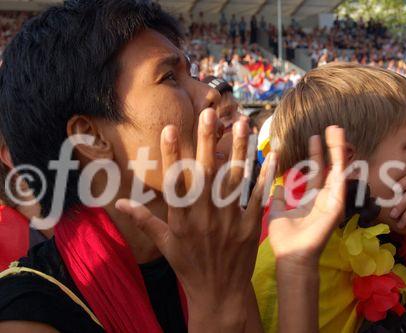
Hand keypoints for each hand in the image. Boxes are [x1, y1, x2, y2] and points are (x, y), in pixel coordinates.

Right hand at [116, 108, 273, 330]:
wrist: (219, 293)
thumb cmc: (189, 266)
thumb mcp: (164, 245)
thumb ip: (144, 220)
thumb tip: (117, 204)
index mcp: (181, 219)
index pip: (175, 181)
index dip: (171, 155)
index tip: (170, 129)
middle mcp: (204, 217)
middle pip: (206, 173)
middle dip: (206, 141)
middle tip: (208, 113)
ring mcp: (229, 221)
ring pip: (234, 179)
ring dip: (239, 149)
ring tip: (242, 122)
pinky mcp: (250, 227)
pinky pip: (257, 196)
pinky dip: (264, 175)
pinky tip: (270, 153)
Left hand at [268, 126, 346, 267]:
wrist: (291, 256)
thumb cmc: (284, 239)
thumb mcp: (276, 212)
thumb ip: (277, 197)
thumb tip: (276, 184)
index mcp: (311, 199)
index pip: (316, 171)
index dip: (316, 154)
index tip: (314, 136)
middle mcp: (324, 198)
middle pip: (330, 167)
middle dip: (331, 147)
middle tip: (332, 127)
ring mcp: (332, 202)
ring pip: (338, 170)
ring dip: (338, 150)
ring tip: (337, 130)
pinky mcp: (336, 207)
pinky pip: (340, 182)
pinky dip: (341, 166)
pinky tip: (340, 149)